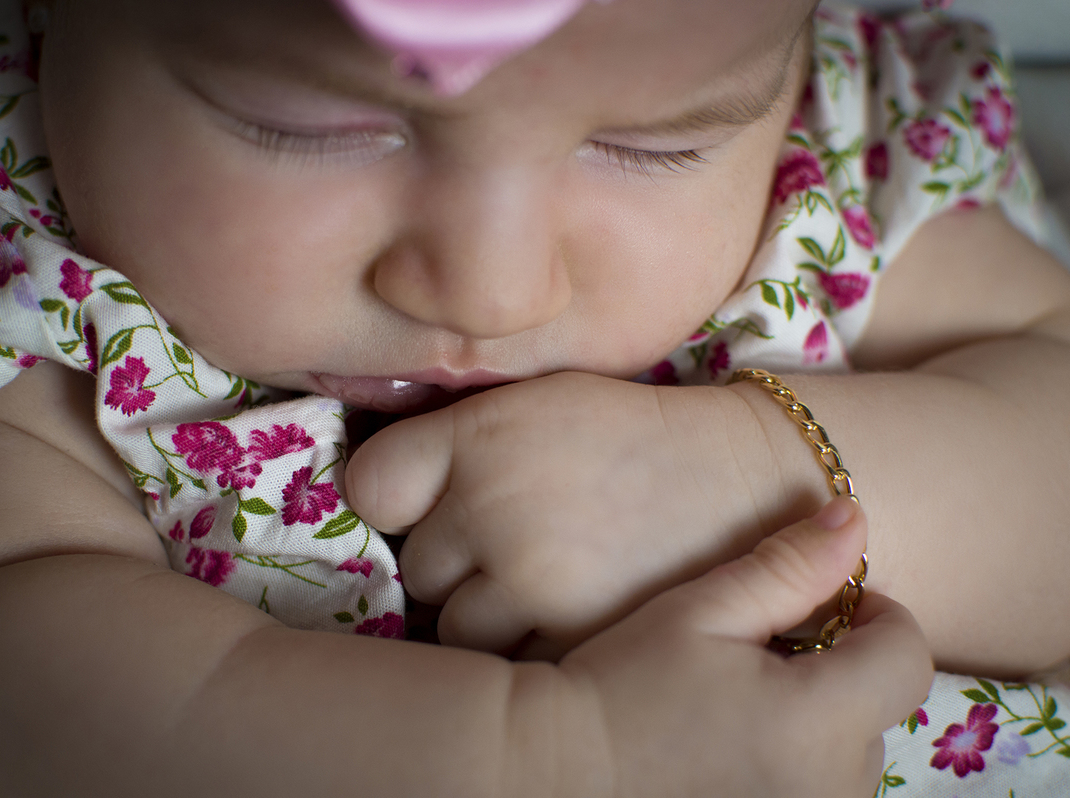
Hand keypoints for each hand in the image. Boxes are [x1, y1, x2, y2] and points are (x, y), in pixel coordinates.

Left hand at [346, 372, 809, 656]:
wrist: (742, 479)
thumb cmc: (630, 437)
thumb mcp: (536, 403)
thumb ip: (457, 440)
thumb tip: (384, 497)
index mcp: (478, 434)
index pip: (372, 486)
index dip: (399, 500)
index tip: (429, 503)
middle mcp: (491, 505)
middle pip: (420, 568)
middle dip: (458, 562)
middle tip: (516, 540)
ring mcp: (529, 580)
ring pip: (456, 628)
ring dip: (490, 614)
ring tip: (546, 579)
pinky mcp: (570, 638)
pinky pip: (512, 662)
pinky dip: (536, 645)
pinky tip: (577, 606)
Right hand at [555, 498, 932, 797]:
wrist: (561, 768)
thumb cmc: (625, 681)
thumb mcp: (702, 610)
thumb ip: (789, 568)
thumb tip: (856, 519)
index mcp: (819, 722)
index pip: (907, 656)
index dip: (875, 616)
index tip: (821, 607)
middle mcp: (835, 789)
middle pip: (880, 708)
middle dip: (836, 671)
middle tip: (758, 657)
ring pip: (853, 754)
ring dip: (819, 721)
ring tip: (740, 705)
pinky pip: (823, 789)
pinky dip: (798, 761)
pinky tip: (735, 745)